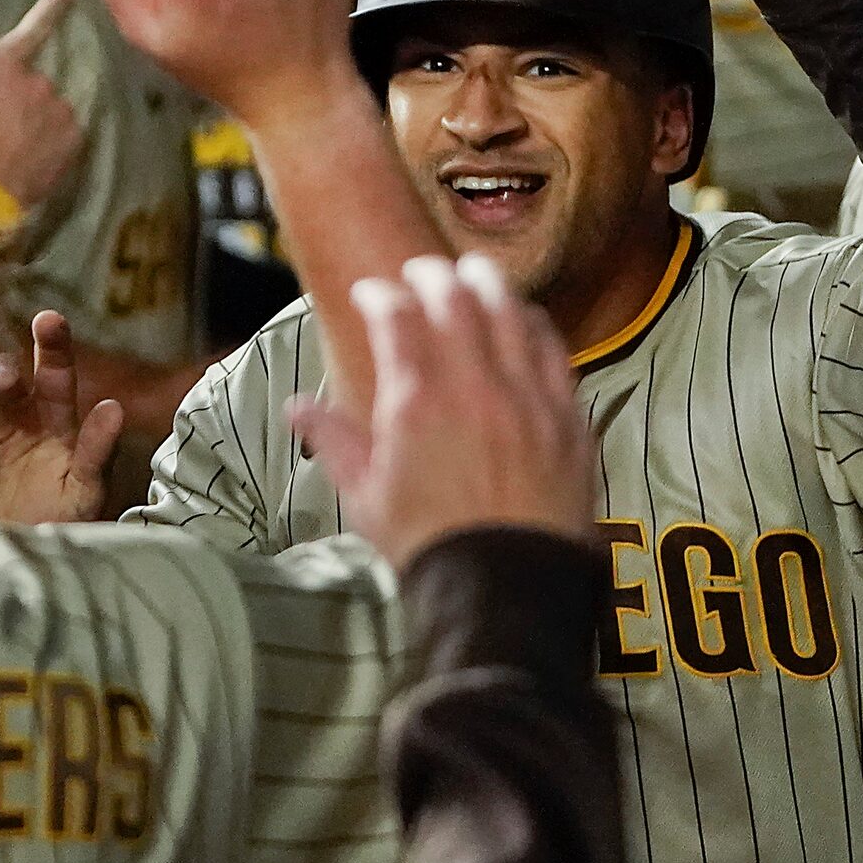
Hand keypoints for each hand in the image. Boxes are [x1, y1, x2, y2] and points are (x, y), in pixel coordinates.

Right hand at [0, 0, 84, 211]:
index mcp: (4, 66)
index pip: (32, 29)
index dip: (51, 8)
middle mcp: (38, 80)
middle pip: (34, 84)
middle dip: (22, 101)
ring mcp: (59, 109)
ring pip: (51, 111)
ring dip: (37, 124)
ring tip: (13, 151)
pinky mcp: (75, 137)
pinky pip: (65, 134)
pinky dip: (52, 144)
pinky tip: (31, 160)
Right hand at [0, 311, 124, 540]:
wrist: (9, 573)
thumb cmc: (57, 527)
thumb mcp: (84, 492)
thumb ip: (97, 452)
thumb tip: (114, 408)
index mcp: (50, 423)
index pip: (54, 376)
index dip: (52, 347)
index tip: (49, 319)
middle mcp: (8, 421)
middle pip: (2, 382)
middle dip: (1, 373)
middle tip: (2, 376)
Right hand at [285, 255, 594, 566]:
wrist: (505, 590)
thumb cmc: (428, 546)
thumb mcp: (366, 498)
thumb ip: (334, 440)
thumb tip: (296, 408)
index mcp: (417, 400)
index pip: (396, 315)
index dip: (380, 294)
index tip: (370, 292)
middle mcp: (475, 385)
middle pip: (456, 297)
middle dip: (433, 274)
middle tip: (421, 271)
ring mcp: (528, 397)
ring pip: (511, 313)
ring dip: (489, 286)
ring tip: (474, 276)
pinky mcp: (566, 416)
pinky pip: (553, 350)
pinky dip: (534, 325)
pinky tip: (525, 321)